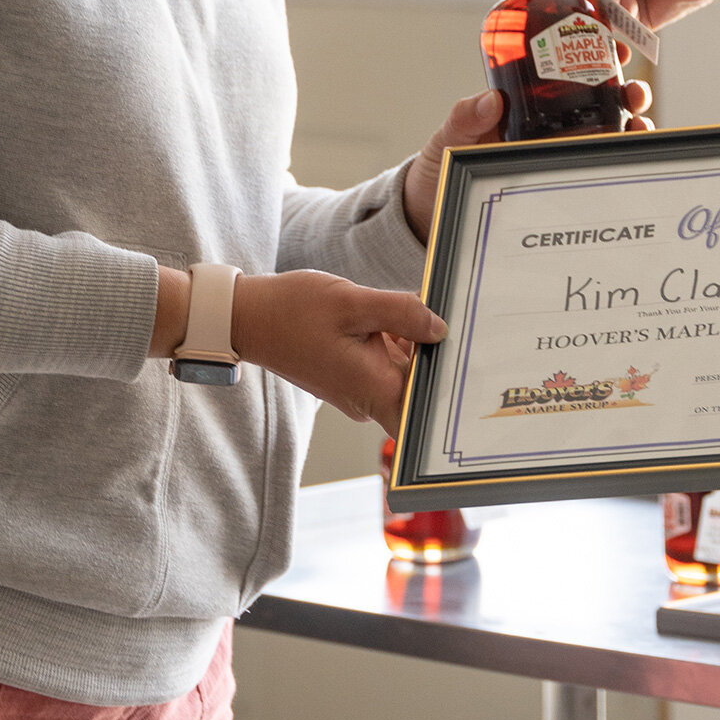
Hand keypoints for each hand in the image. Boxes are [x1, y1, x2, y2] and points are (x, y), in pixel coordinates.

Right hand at [231, 271, 445, 433]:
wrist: (248, 318)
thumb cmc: (291, 311)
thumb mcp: (352, 302)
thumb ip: (402, 313)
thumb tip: (440, 329)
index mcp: (373, 389)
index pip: (424, 417)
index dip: (451, 401)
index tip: (471, 377)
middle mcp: (368, 398)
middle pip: (420, 387)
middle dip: (436, 355)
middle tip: (453, 319)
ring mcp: (359, 388)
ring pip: (404, 369)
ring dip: (413, 341)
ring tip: (414, 308)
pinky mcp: (352, 374)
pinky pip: (385, 362)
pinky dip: (394, 340)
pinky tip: (393, 314)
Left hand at [400, 79, 659, 237]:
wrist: (432, 214)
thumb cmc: (439, 169)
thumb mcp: (449, 136)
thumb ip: (466, 118)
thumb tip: (491, 100)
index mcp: (525, 105)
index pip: (568, 70)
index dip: (598, 53)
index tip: (618, 45)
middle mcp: (548, 126)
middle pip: (600, 100)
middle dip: (628, 90)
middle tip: (636, 91)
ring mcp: (557, 154)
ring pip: (607, 132)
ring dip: (632, 123)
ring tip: (641, 124)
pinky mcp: (560, 182)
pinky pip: (596, 167)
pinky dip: (620, 158)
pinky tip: (634, 154)